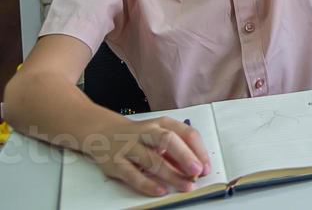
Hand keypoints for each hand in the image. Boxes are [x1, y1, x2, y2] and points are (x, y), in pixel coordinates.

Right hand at [85, 115, 211, 198]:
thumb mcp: (160, 136)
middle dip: (185, 156)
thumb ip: (176, 150)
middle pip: (168, 140)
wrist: (104, 133)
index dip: (198, 150)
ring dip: (171, 174)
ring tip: (186, 185)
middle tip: (198, 172)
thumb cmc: (140, 137)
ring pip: (152, 159)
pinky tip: (160, 191)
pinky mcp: (115, 163)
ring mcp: (129, 146)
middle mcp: (146, 132)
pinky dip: (148, 184)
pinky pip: (132, 174)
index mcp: (162, 123)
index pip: (186, 132)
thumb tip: (197, 168)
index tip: (206, 167)